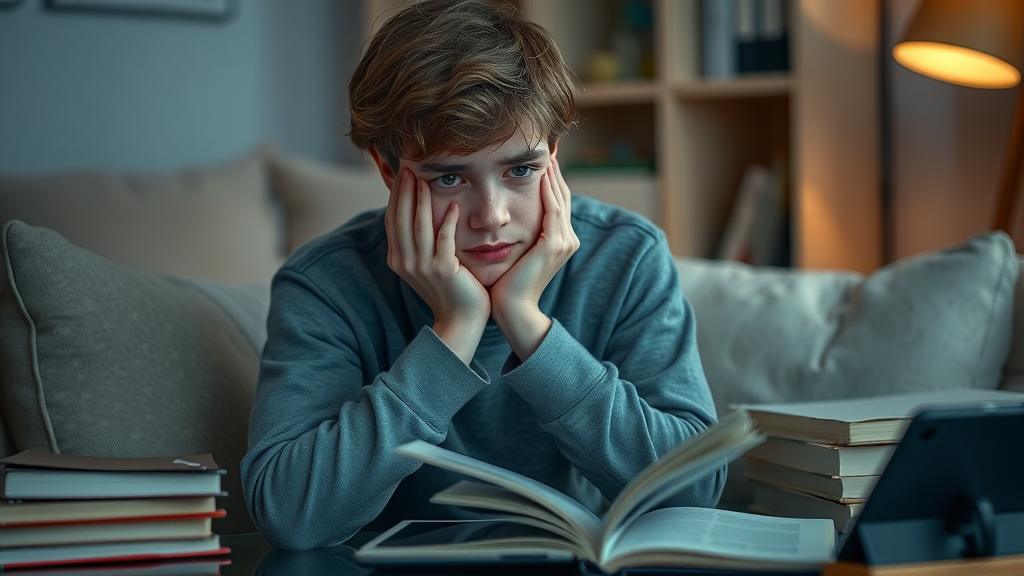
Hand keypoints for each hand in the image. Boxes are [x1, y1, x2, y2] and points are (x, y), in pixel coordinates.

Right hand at [385, 169, 489, 363]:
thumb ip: (420, 240)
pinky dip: (447, 221)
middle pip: (401, 218)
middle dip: (405, 191)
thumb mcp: (426, 264)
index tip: (402, 174)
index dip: (396, 196)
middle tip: (410, 167)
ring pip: (419, 226)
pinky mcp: (443, 270)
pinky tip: (452, 205)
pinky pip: (444, 239)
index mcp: (398, 259)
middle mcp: (405, 262)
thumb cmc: (448, 289)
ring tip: (425, 180)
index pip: (393, 220)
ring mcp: (423, 267)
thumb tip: (417, 212)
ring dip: (422, 200)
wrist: (461, 321)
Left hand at [490, 158, 579, 359]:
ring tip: (545, 151)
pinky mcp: (553, 245)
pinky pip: (552, 208)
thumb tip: (501, 216)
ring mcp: (563, 242)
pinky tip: (539, 173)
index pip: (556, 201)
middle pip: (562, 194)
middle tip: (548, 145)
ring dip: (552, 173)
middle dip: (555, 170)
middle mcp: (567, 239)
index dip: (551, 178)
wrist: (512, 311)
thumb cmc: (506, 286)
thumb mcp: (515, 254)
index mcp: (559, 241)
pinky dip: (547, 189)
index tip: (541, 157)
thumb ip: (516, 234)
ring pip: (559, 197)